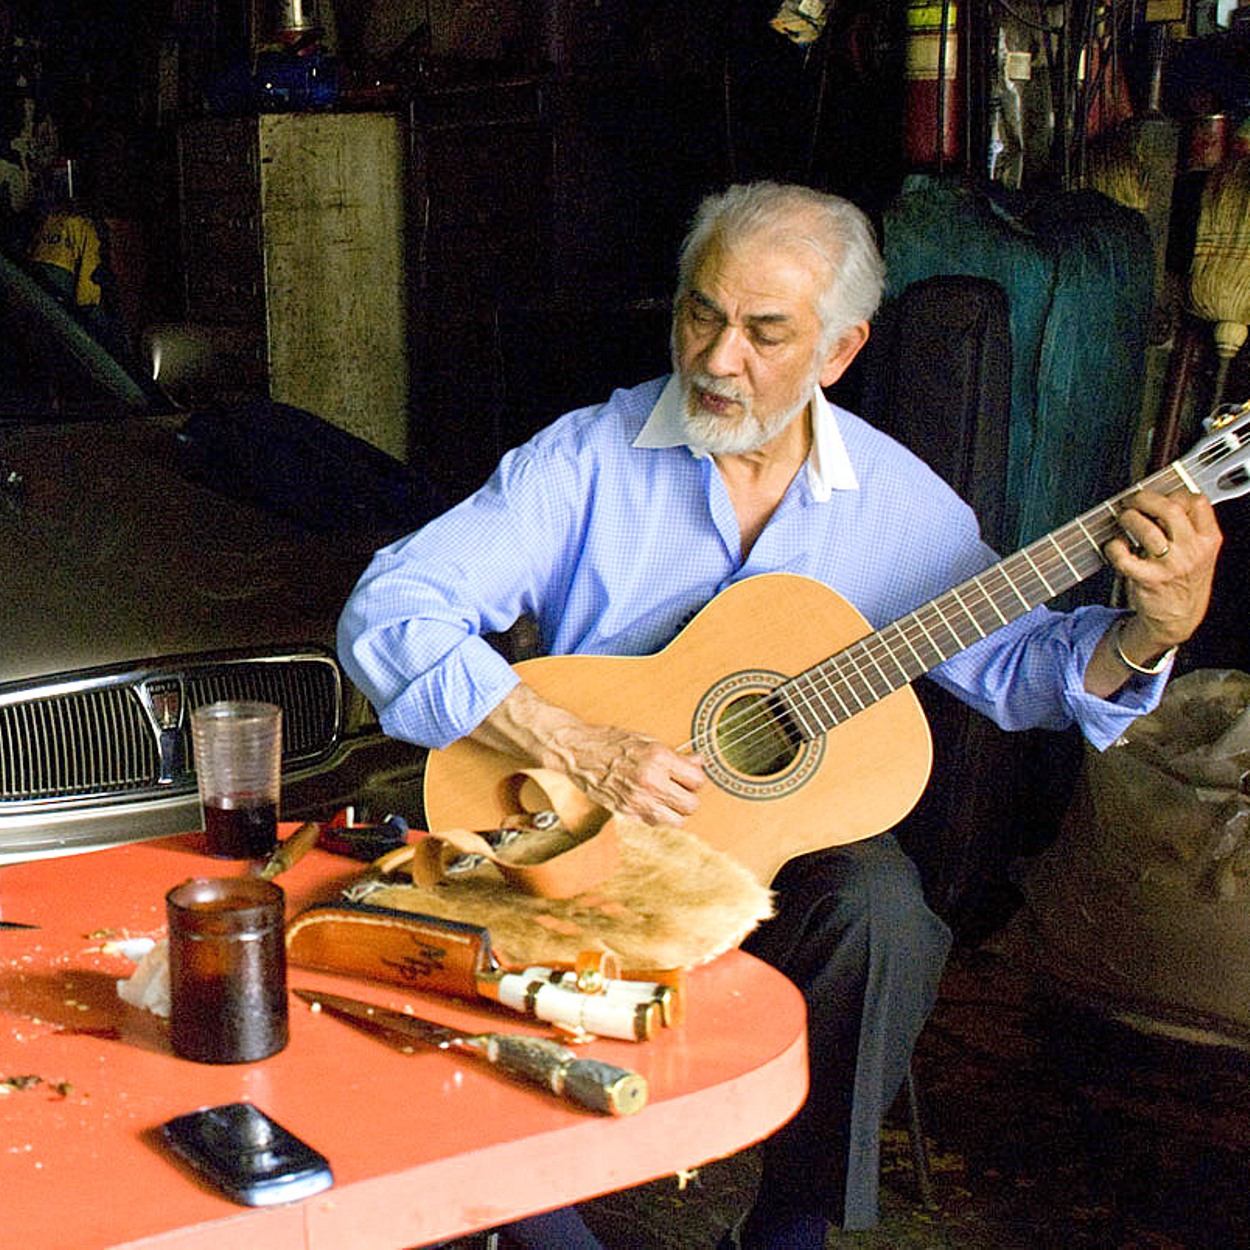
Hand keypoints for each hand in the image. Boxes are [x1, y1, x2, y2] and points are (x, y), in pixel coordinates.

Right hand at [556, 725, 704, 826]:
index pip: (697, 780)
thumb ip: (676, 757)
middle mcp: (650, 782)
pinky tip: (651, 801)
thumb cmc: (612, 743)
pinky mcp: (627, 812)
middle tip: (680, 787)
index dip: (696, 778)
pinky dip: (659, 816)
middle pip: (691, 805)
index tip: (689, 774)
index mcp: (658, 759)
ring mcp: (638, 800)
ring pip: (677, 821)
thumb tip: (700, 762)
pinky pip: (656, 823)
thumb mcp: (648, 742)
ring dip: (676, 811)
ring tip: (668, 798)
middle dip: (689, 797)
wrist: (580, 753)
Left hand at [1102, 488, 1222, 651]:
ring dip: (1128, 519)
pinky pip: (1124, 556)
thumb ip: (1189, 527)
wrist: (1178, 619)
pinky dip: (1114, 547)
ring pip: (1146, 529)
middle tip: (1132, 501)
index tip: (1160, 496)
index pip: (1197, 502)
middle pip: (1170, 509)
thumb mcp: (1200, 552)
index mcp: (1209, 540)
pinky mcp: (1148, 580)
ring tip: (1123, 520)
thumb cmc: (1184, 580)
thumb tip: (1159, 498)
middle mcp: (1192, 551)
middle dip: (1145, 499)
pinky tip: (1115, 546)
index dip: (1174, 493)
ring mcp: (1171, 566)